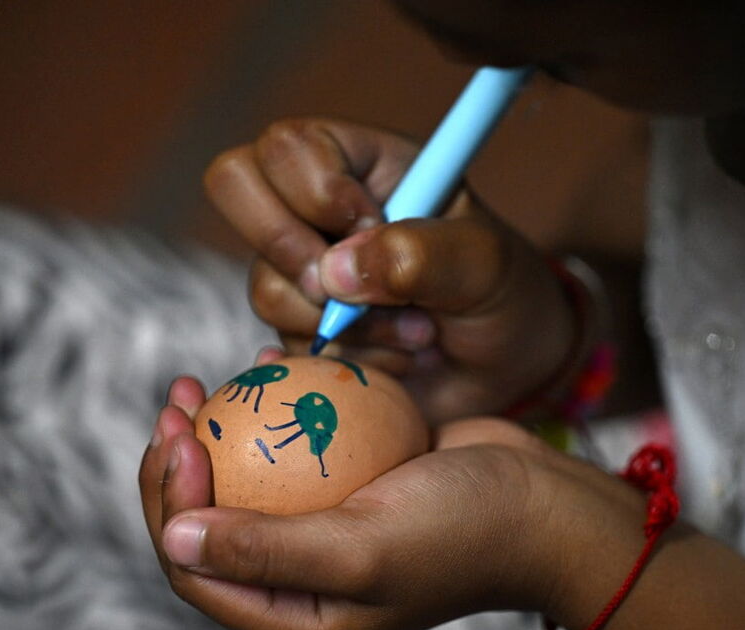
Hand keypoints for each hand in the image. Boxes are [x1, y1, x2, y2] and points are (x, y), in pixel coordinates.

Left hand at [139, 373, 638, 629]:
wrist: (543, 504)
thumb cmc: (461, 533)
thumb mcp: (362, 549)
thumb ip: (266, 551)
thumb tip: (174, 540)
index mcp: (295, 617)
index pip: (195, 572)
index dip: (168, 506)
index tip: (180, 439)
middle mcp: (302, 581)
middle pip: (208, 524)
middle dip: (176, 468)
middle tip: (176, 403)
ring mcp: (326, 529)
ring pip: (244, 482)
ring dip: (213, 435)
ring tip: (196, 385)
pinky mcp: (349, 485)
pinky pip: (292, 450)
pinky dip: (272, 415)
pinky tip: (261, 371)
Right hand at [205, 118, 581, 423]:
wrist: (509, 369)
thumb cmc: (503, 293)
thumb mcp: (483, 263)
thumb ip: (419, 253)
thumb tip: (335, 272)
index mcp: (363, 162)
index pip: (286, 145)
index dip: (317, 192)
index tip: (374, 225)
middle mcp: (320, 209)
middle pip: (235, 185)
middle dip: (293, 249)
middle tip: (354, 285)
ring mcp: (305, 271)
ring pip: (265, 285)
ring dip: (348, 324)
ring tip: (417, 331)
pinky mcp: (305, 330)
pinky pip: (288, 346)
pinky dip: (348, 361)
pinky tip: (399, 360)